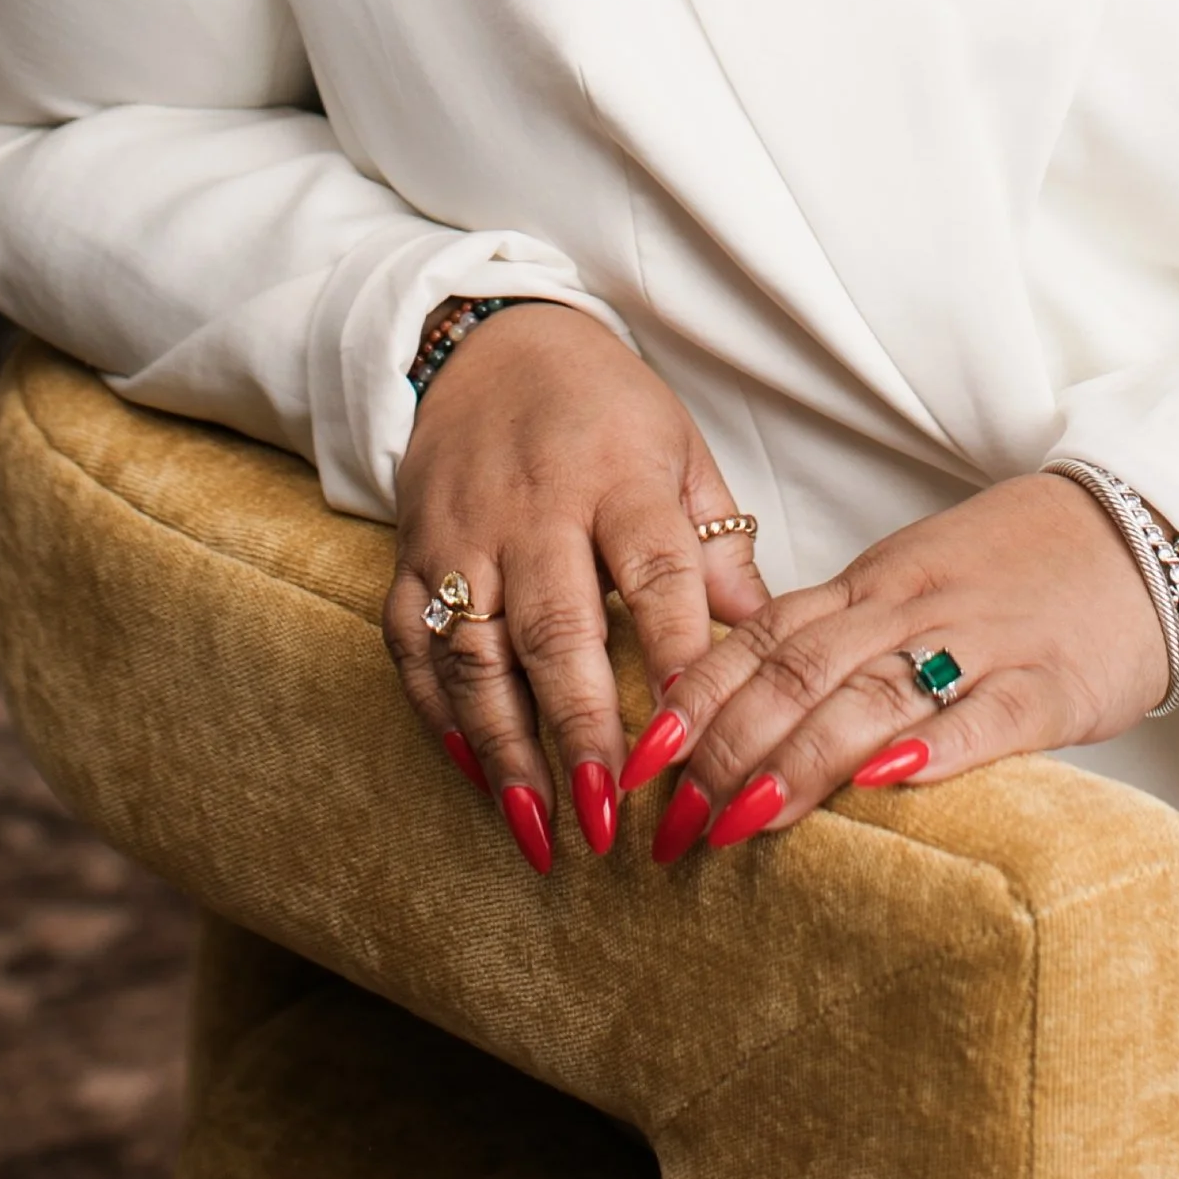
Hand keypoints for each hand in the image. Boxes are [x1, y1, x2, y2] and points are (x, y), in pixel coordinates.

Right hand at [382, 302, 768, 871]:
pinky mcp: (410, 557)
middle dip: (582, 729)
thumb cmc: (606, 411)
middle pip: (556, 626)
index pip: (654, 569)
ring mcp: (463, 535)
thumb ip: (717, 543)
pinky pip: (413, 647)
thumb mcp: (680, 448)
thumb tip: (768, 637)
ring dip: (508, 749)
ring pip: (476, 652)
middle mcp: (533, 508)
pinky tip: (477, 780)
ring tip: (543, 832)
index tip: (697, 735)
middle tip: (612, 820)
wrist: (493, 346)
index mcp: (616, 475)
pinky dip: (439, 718)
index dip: (676, 650)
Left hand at [624, 471, 1178, 858]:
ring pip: (873, 692)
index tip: (642, 756)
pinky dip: (937, 746)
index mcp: (874, 584)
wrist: (1142, 531)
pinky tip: (891, 782)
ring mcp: (981, 639)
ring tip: (743, 820)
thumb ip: (844, 635)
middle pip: (799, 669)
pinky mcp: (1051, 681)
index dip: (699, 697)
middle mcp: (911, 605)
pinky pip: (988, 712)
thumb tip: (750, 703)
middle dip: (726, 746)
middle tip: (674, 821)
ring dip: (800, 758)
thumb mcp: (917, 585)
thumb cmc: (1021, 571)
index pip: (764, 634)